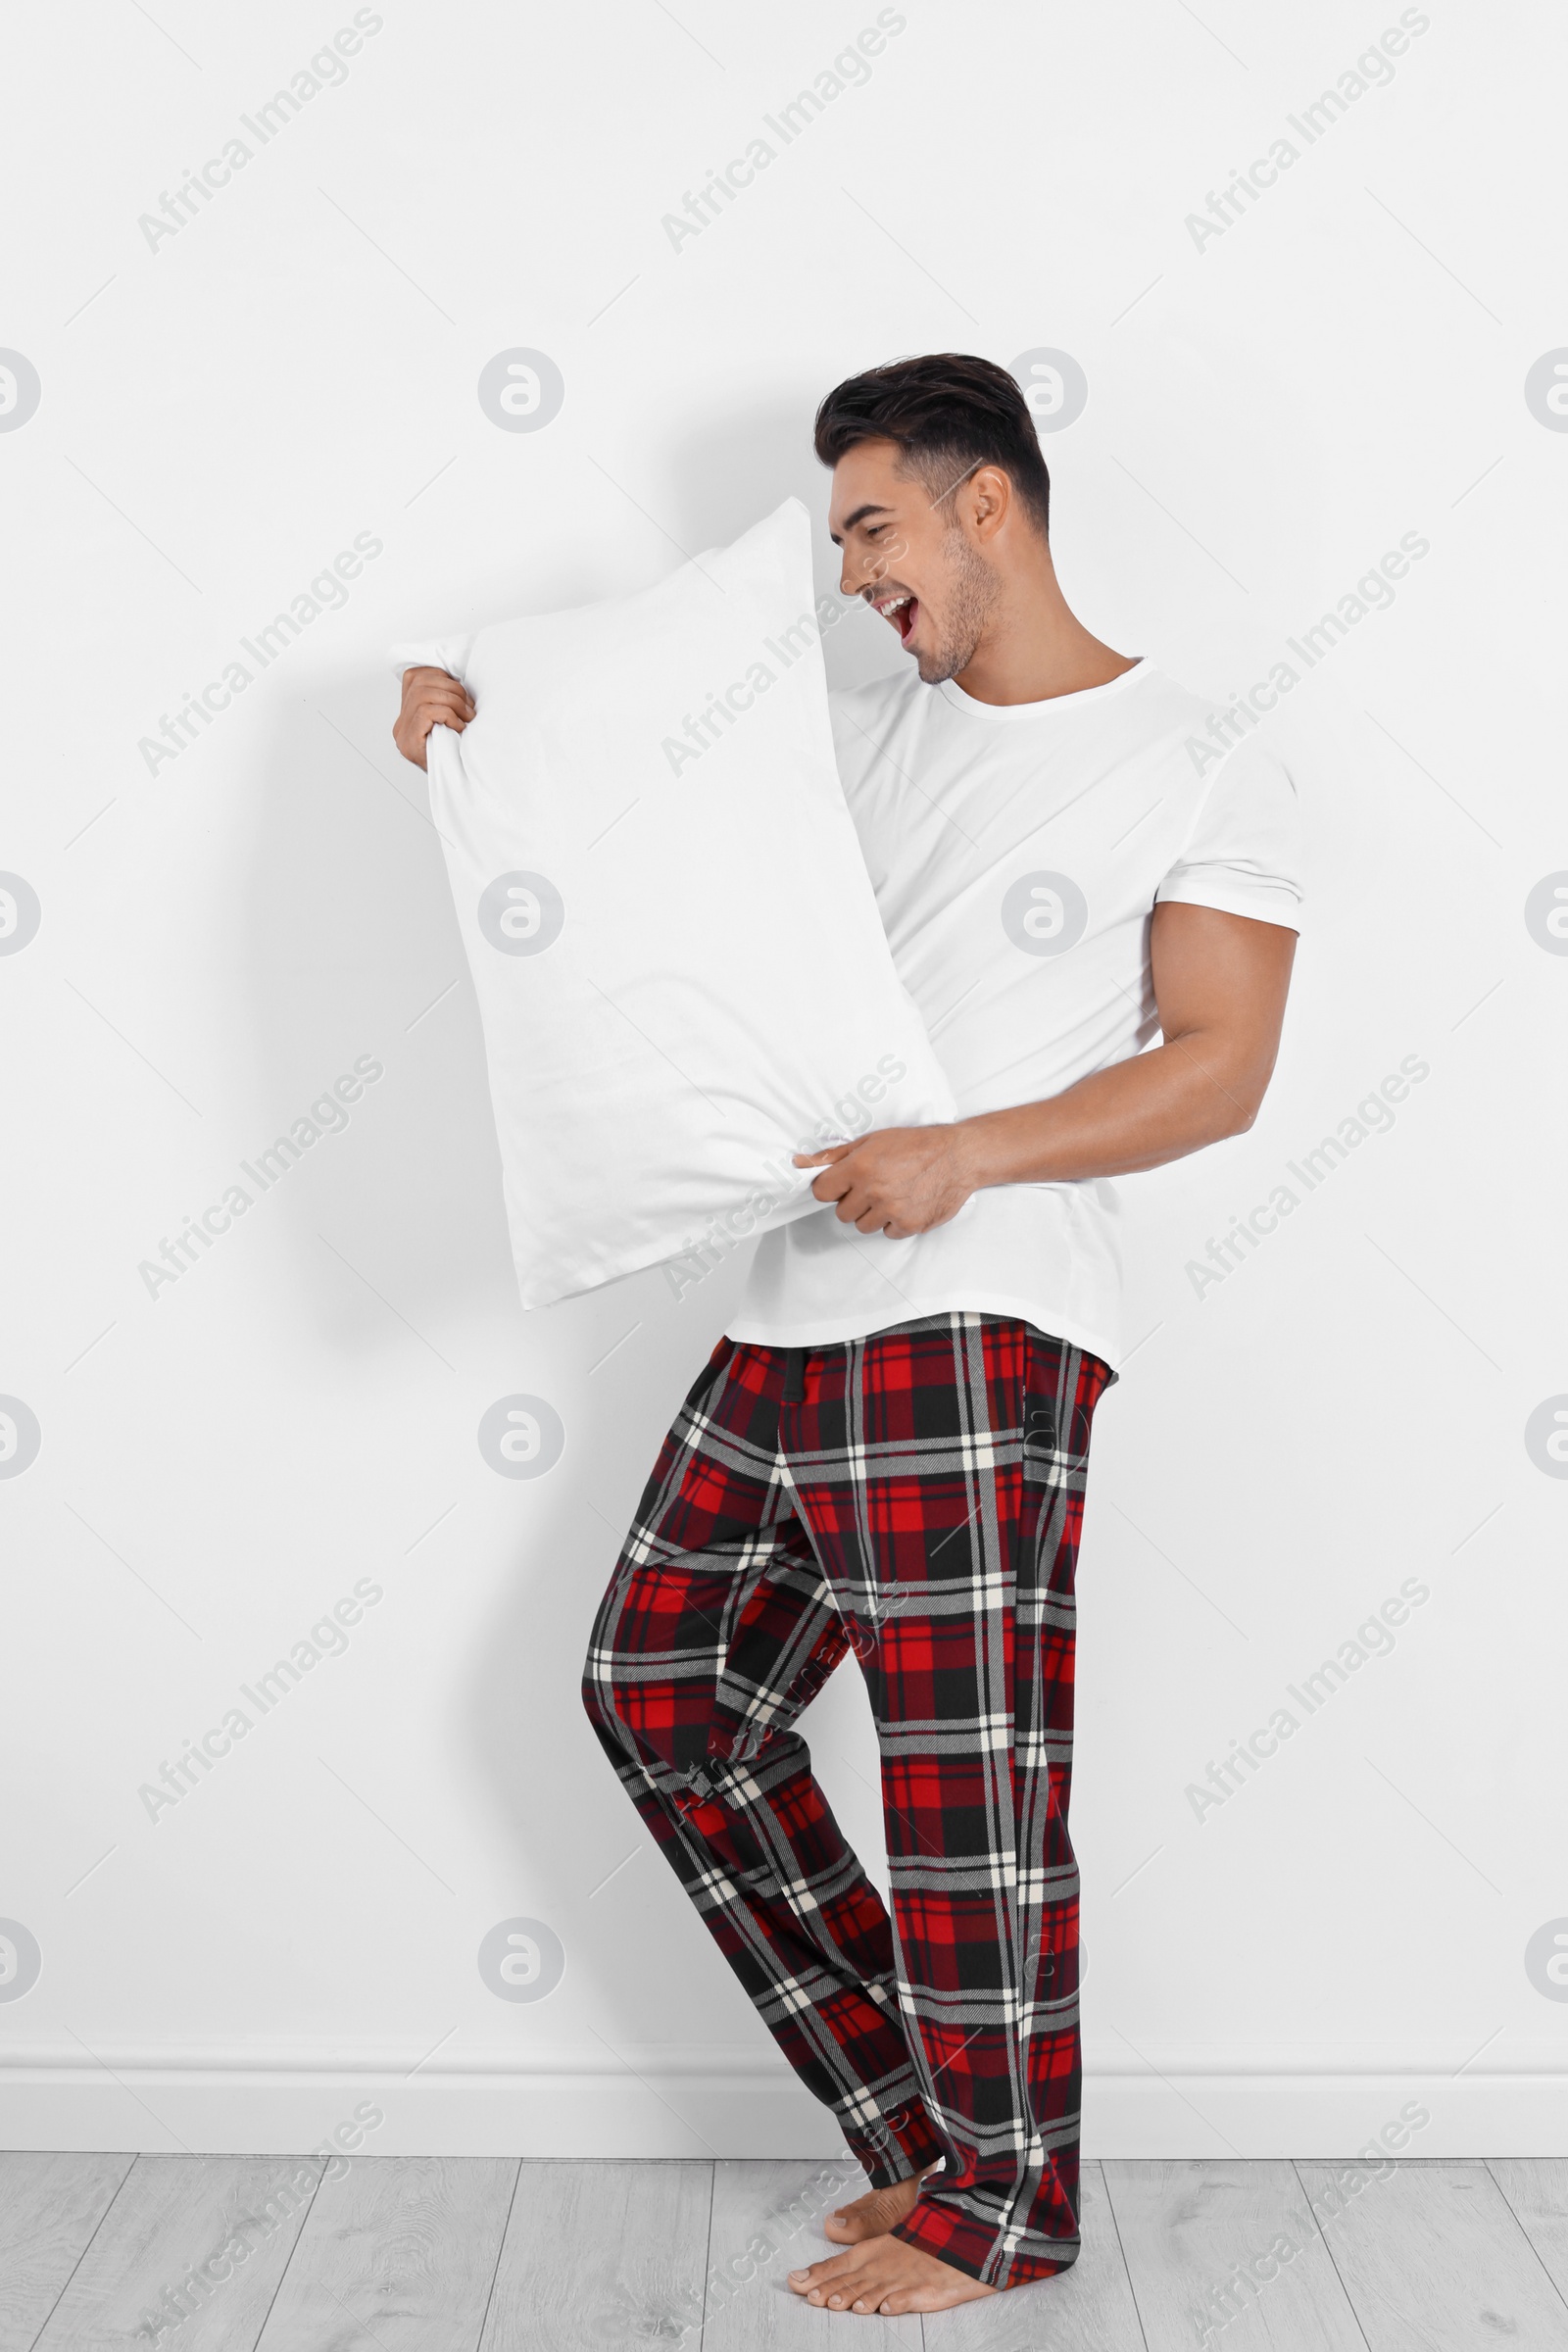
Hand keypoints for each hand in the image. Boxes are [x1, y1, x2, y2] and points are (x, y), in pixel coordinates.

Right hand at [393, 666, 474, 768]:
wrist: (457, 786)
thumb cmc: (457, 753)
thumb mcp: (452, 719)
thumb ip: (446, 699)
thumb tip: (459, 679)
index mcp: (407, 712)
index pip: (416, 676)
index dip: (443, 678)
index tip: (463, 694)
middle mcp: (401, 722)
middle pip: (421, 682)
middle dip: (453, 690)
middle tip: (470, 709)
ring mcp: (402, 732)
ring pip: (424, 694)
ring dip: (453, 702)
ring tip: (467, 718)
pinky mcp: (408, 742)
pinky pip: (426, 712)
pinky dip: (448, 715)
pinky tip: (459, 727)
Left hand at [794, 1124, 974, 1237]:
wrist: (958, 1156)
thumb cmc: (915, 1144)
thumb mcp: (872, 1140)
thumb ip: (833, 1156)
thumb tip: (798, 1163)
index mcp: (860, 1167)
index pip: (822, 1192)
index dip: (831, 1188)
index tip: (844, 1183)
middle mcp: (873, 1191)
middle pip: (842, 1212)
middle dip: (853, 1201)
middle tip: (874, 1186)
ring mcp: (892, 1210)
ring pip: (863, 1226)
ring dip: (873, 1214)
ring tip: (891, 1194)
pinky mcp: (909, 1225)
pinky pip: (887, 1233)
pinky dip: (894, 1222)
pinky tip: (906, 1203)